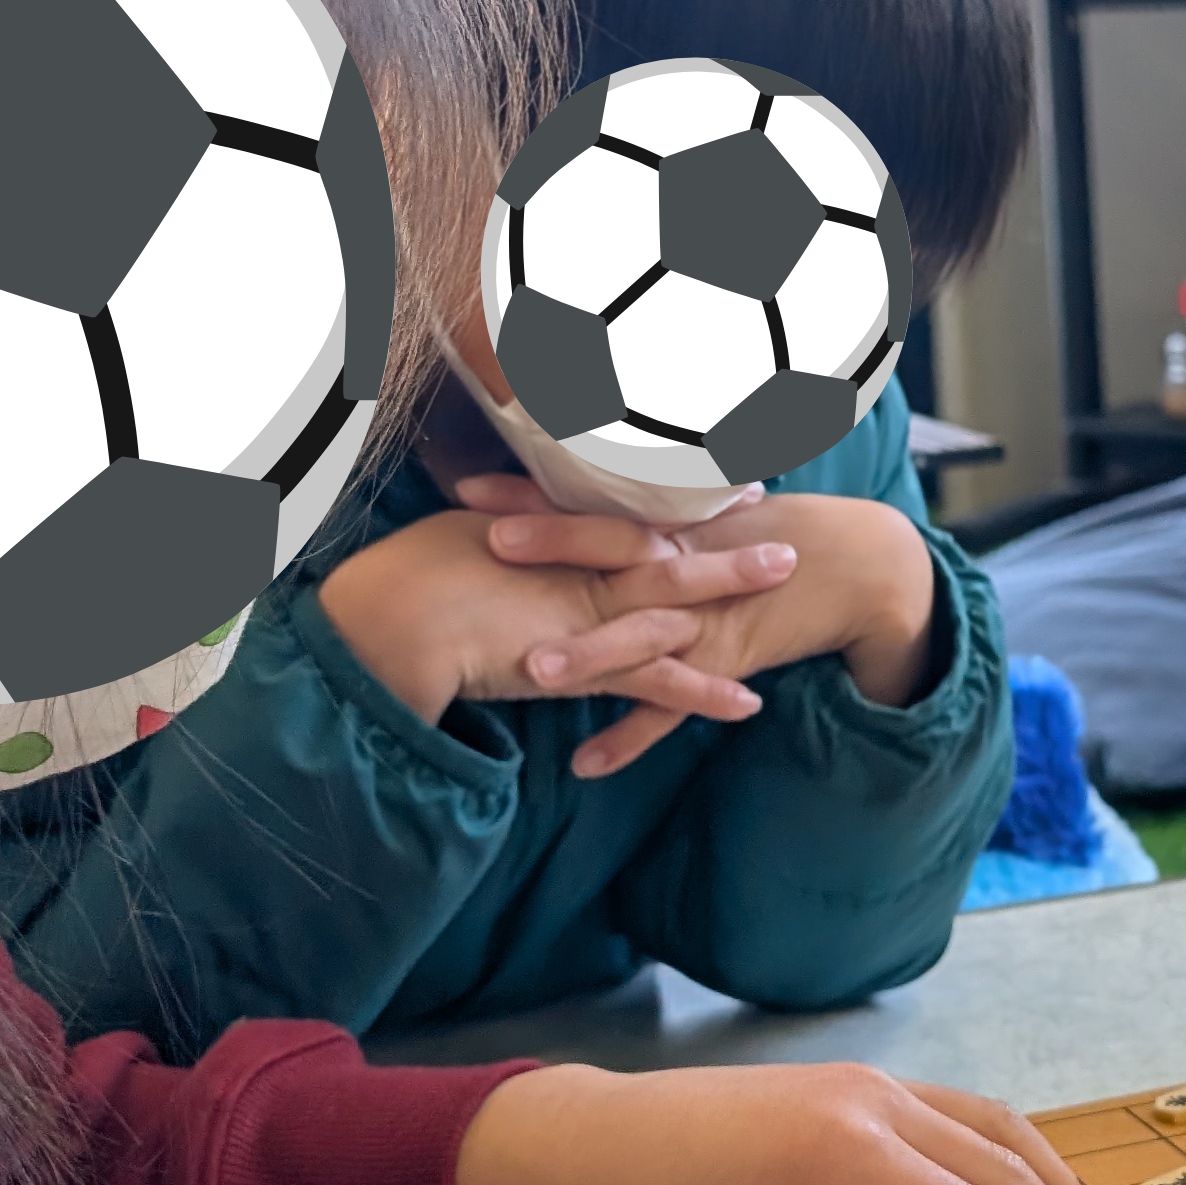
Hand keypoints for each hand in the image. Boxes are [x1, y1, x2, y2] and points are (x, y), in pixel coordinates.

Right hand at [314, 502, 795, 730]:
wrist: (395, 620)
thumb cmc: (410, 580)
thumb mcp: (461, 541)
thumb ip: (498, 530)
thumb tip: (501, 525)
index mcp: (552, 533)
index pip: (625, 510)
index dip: (671, 496)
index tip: (708, 481)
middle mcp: (580, 565)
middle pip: (667, 539)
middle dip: (720, 524)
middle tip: (772, 506)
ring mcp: (590, 612)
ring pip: (679, 597)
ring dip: (734, 586)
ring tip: (790, 571)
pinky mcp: (588, 665)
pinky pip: (659, 684)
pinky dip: (704, 694)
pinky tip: (747, 703)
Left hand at [461, 478, 943, 775]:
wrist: (856, 567)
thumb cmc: (775, 535)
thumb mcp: (705, 515)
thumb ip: (644, 515)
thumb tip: (578, 507)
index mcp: (669, 526)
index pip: (592, 504)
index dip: (534, 497)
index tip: (471, 491)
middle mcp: (682, 567)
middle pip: (610, 553)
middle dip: (552, 548)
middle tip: (489, 545)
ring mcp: (703, 618)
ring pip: (639, 636)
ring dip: (587, 654)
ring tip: (529, 671)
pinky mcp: (726, 663)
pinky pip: (673, 707)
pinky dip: (631, 739)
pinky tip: (585, 765)